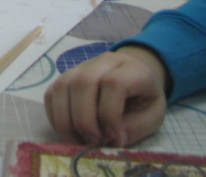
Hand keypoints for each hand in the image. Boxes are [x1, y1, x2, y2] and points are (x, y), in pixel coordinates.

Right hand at [44, 46, 167, 145]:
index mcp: (132, 70)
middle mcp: (104, 62)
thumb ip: (136, 127)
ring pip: (62, 87)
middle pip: (83, 83)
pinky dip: (56, 116)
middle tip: (92, 142)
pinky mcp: (66, 76)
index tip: (113, 137)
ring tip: (78, 141)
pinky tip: (69, 131)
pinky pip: (51, 93)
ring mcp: (81, 67)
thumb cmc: (143, 98)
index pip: (114, 83)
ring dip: (66, 120)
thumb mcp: (153, 115)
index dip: (110, 113)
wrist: (134, 77)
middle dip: (84, 120)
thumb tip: (111, 139)